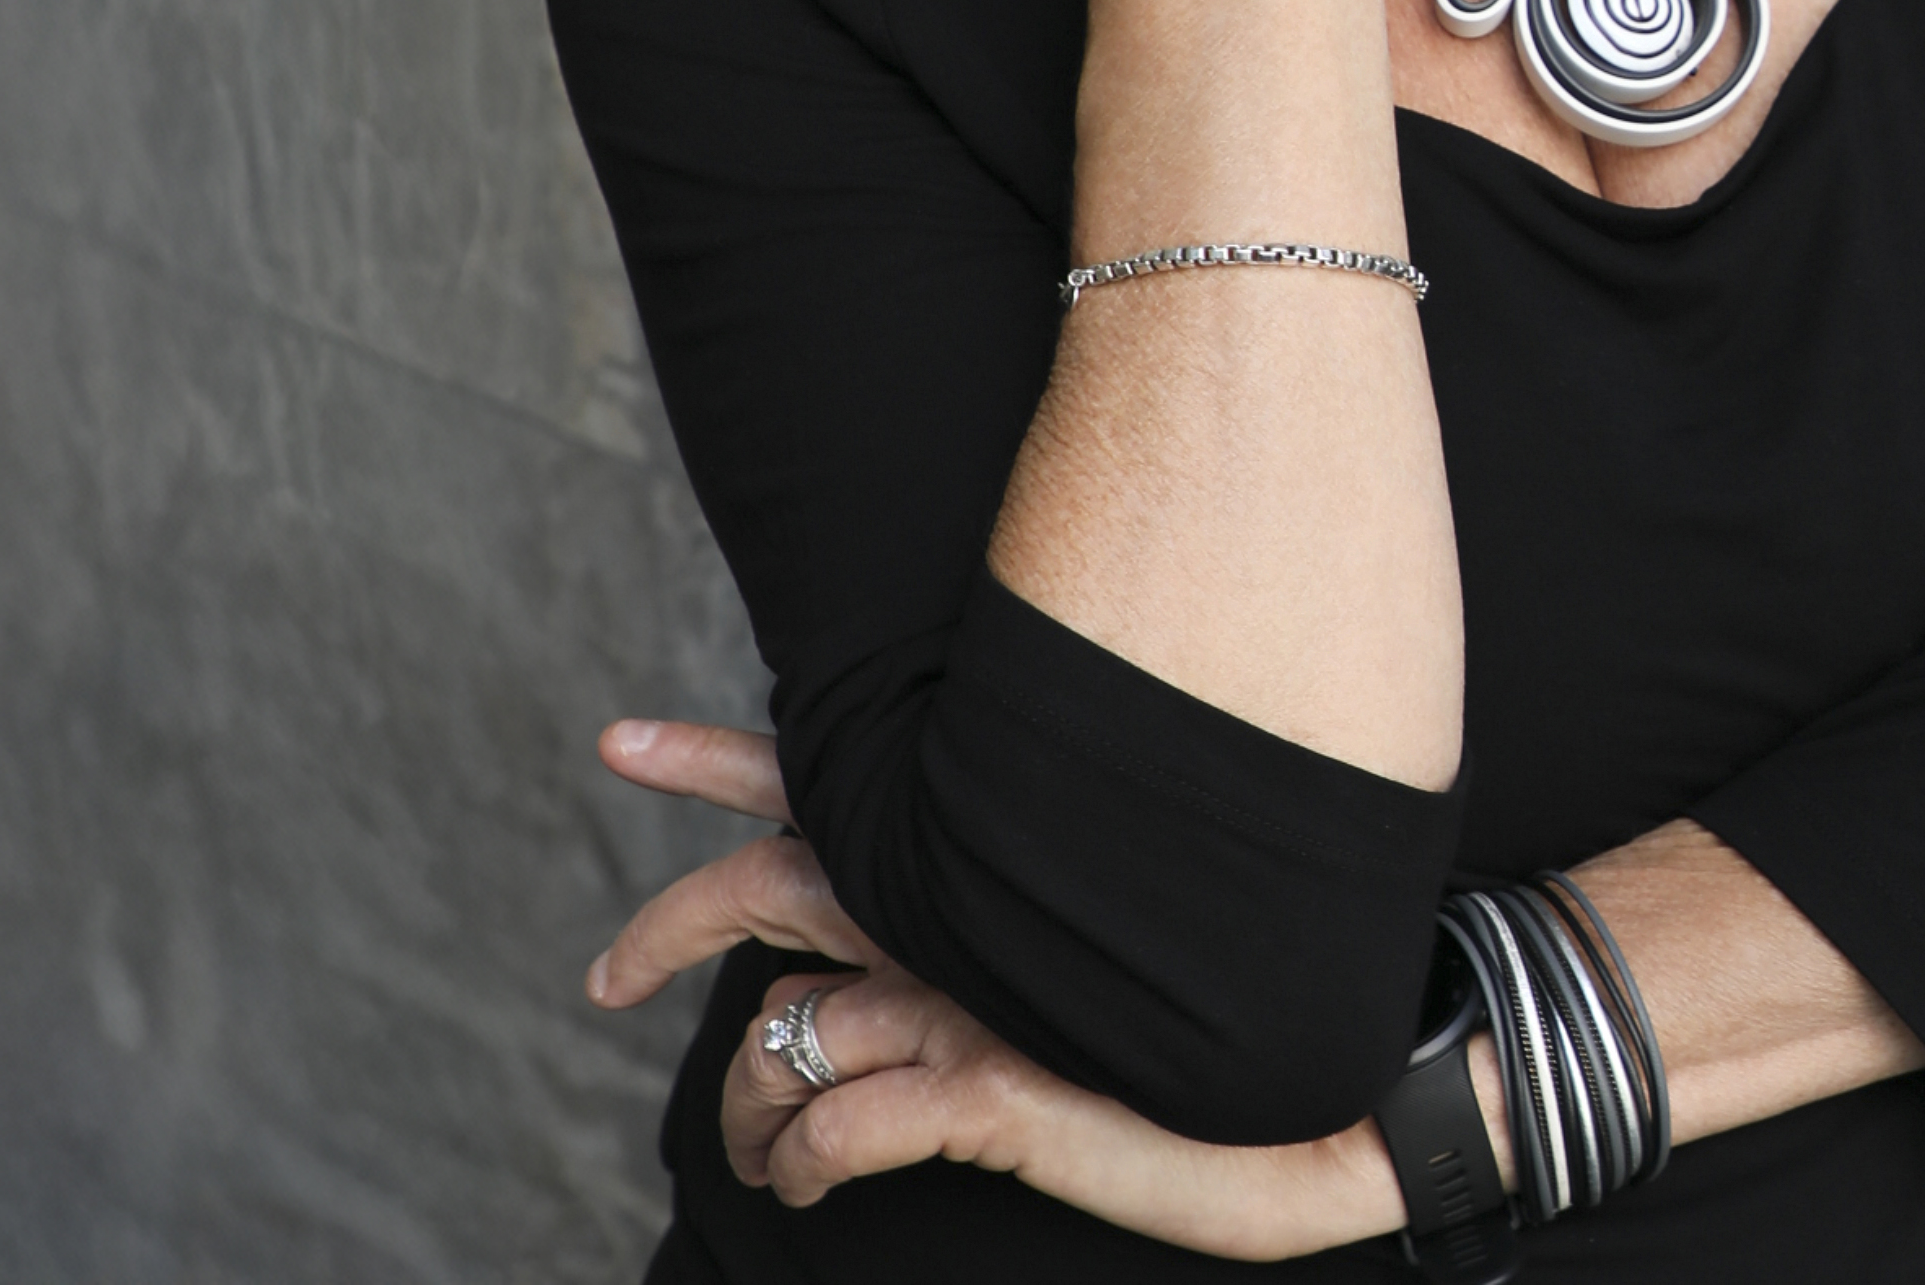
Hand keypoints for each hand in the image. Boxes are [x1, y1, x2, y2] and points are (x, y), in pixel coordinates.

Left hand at [588, 716, 1408, 1256]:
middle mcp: (959, 907)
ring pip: (783, 1041)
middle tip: (602, 977)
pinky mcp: (994, 1086)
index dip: (712, 755)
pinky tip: (811, 1184)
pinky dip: (805, 1162)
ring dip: (749, 1111)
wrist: (1323, 1084)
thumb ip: (1005, 907)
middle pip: (768, 881)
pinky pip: (841, 1133)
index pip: (820, 776)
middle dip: (665, 923)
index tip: (618, 739)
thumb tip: (926, 933)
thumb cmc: (1217, 1010)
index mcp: (973, 852)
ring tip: (759, 1157)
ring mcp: (972, 996)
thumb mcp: (1095, 944)